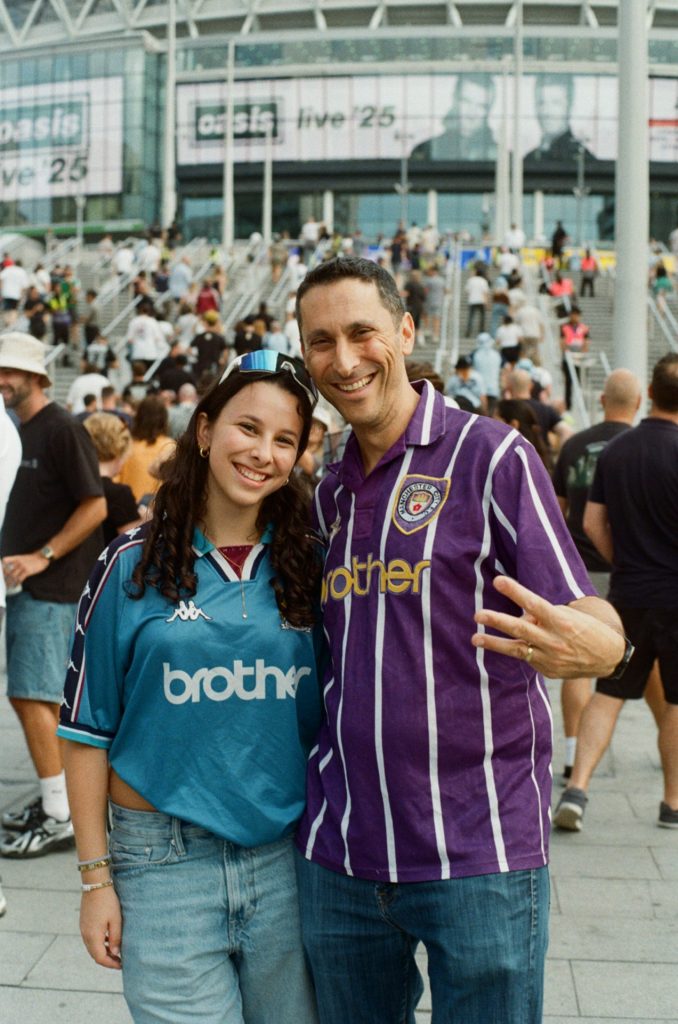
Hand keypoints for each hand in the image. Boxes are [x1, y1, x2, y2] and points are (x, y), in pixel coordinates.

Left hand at [2, 553, 49, 587]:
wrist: (42, 557)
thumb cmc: (32, 559)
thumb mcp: (22, 557)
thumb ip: (16, 562)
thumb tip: (11, 569)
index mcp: (16, 558)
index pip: (5, 560)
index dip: (2, 566)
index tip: (2, 572)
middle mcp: (18, 562)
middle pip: (8, 571)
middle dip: (5, 577)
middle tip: (3, 582)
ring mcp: (22, 566)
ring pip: (13, 576)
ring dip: (10, 582)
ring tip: (8, 586)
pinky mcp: (27, 571)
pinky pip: (20, 578)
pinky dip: (17, 583)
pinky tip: (16, 585)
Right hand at [80, 887, 121, 969]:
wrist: (95, 885)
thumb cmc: (108, 901)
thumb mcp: (116, 920)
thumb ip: (115, 938)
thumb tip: (115, 953)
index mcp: (93, 936)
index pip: (100, 958)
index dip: (111, 964)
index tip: (121, 965)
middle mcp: (85, 935)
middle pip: (95, 955)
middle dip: (107, 960)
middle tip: (120, 961)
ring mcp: (83, 929)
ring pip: (92, 947)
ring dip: (103, 952)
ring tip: (116, 952)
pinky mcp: (84, 923)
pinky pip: (90, 939)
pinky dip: (99, 943)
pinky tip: (109, 940)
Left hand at [472, 575, 624, 679]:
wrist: (608, 657)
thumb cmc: (585, 629)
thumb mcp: (567, 616)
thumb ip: (541, 617)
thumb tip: (518, 619)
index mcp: (562, 622)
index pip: (535, 604)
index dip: (516, 592)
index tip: (498, 582)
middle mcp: (555, 641)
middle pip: (521, 629)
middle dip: (497, 621)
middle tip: (478, 614)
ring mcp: (551, 659)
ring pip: (518, 649)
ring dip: (494, 643)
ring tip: (475, 638)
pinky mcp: (548, 671)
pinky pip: (527, 658)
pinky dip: (514, 650)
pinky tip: (499, 643)